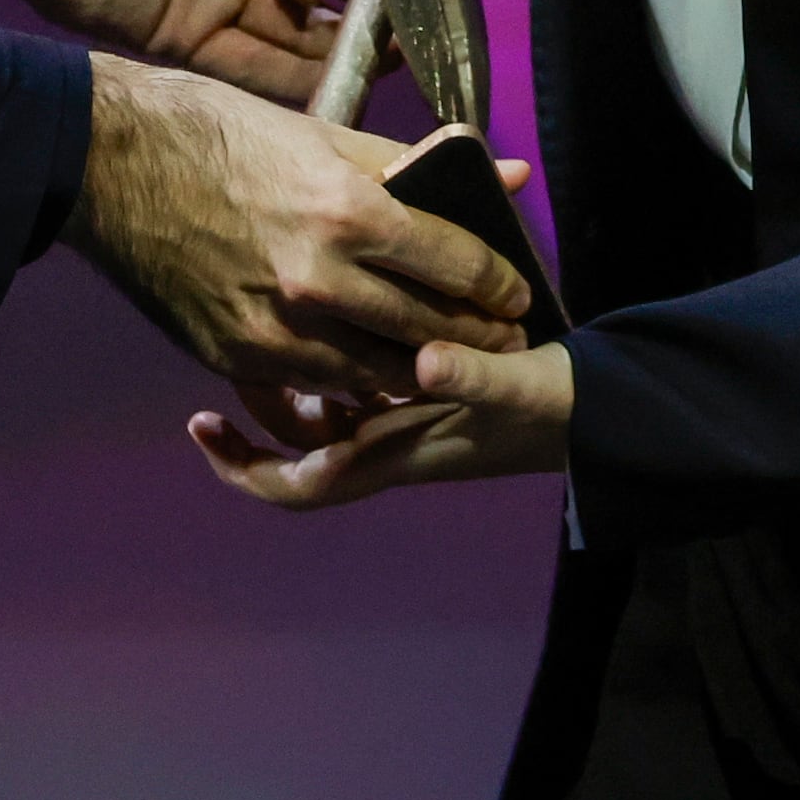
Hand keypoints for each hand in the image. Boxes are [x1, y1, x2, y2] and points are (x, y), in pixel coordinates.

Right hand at [71, 56, 531, 399]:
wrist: (105, 163)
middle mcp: (316, 281)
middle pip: (430, 330)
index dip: (499, 284)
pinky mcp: (235, 357)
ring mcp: (273, 329)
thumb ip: (418, 167)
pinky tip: (376, 368)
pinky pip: (316, 385)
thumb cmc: (216, 131)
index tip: (517, 292)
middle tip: (506, 338)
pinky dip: (354, 382)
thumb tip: (510, 172)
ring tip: (452, 357)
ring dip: (424, 370)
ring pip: (378, 374)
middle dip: (479, 337)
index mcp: (346, 212)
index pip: (457, 265)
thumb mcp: (321, 134)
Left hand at [191, 331, 572, 509]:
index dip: (246, 464)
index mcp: (397, 453)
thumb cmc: (555, 407)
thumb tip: (425, 364)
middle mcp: (389, 447)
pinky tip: (330, 317)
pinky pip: (357, 394)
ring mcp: (402, 427)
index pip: (301, 483)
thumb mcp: (518, 389)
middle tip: (213, 379)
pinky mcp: (421, 401)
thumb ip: (473, 376)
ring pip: (323, 419)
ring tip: (263, 337)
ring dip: (291, 390)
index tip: (202, 424)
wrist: (598, 415)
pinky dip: (334, 367)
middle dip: (253, 421)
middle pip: (297, 452)